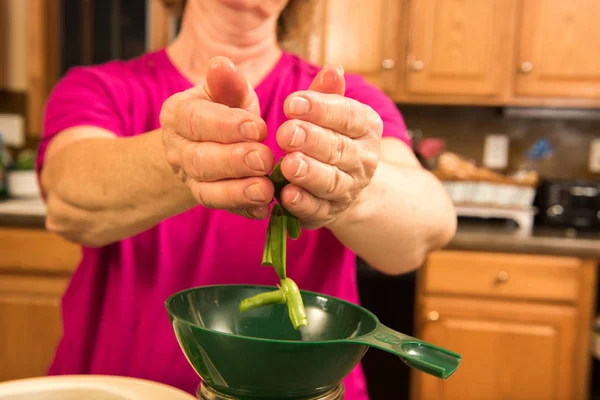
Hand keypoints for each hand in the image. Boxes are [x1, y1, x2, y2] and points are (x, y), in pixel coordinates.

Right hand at [160, 57, 273, 219]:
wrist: (209, 141)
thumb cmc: (226, 110)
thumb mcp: (227, 92)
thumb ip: (228, 83)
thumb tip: (221, 63)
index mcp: (178, 115)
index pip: (197, 121)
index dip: (227, 126)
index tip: (258, 127)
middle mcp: (177, 150)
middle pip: (200, 160)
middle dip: (235, 161)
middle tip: (265, 159)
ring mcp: (189, 179)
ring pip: (207, 191)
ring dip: (238, 192)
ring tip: (267, 190)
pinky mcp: (206, 199)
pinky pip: (221, 209)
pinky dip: (243, 210)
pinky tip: (263, 209)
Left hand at [276, 65, 383, 228]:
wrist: (345, 184)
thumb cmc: (331, 138)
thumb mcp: (332, 113)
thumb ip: (328, 93)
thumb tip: (334, 68)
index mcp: (366, 128)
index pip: (348, 116)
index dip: (321, 109)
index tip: (292, 102)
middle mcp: (363, 160)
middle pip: (339, 149)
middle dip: (312, 140)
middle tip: (285, 133)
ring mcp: (348, 190)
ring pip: (330, 181)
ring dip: (309, 174)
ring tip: (288, 164)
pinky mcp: (329, 213)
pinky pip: (318, 210)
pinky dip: (302, 203)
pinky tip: (285, 195)